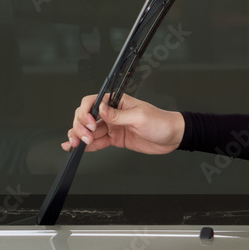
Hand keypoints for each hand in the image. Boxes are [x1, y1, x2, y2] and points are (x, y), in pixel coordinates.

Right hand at [63, 93, 184, 155]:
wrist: (172, 137)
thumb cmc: (160, 122)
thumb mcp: (139, 117)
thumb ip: (118, 115)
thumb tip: (101, 110)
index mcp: (117, 101)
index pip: (92, 101)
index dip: (86, 112)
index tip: (90, 123)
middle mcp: (112, 113)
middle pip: (86, 116)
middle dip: (81, 126)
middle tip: (86, 137)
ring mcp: (112, 126)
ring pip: (88, 130)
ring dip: (79, 136)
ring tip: (76, 144)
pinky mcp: (114, 139)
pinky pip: (97, 141)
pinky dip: (86, 145)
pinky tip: (77, 148)